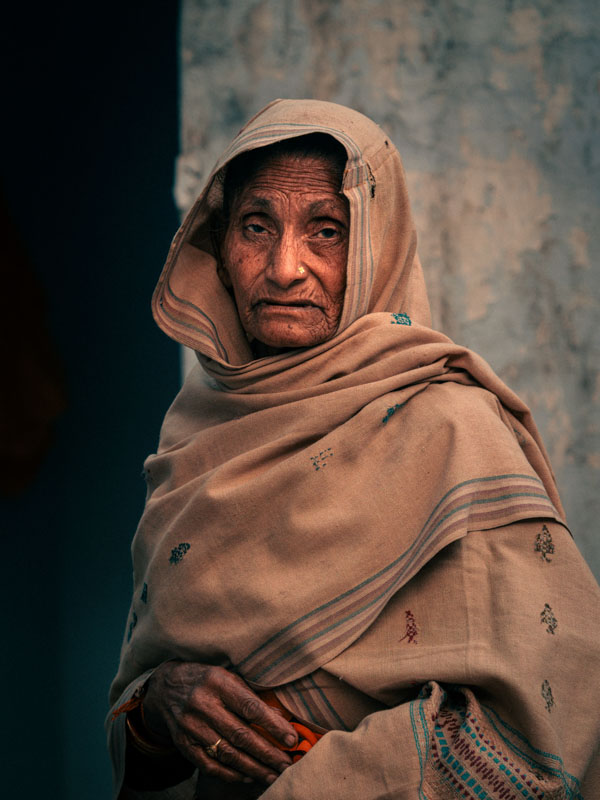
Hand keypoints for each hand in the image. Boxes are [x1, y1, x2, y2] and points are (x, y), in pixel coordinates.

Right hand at [141, 661, 297, 785]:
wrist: (166, 687)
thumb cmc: (206, 680)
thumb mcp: (227, 677)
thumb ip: (251, 696)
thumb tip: (280, 720)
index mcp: (217, 682)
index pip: (250, 707)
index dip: (273, 725)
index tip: (291, 739)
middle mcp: (202, 704)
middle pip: (240, 735)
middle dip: (267, 753)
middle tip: (286, 764)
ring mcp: (190, 726)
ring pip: (227, 753)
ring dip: (253, 767)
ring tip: (273, 774)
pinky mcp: (183, 744)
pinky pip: (210, 765)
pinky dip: (231, 774)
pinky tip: (248, 776)